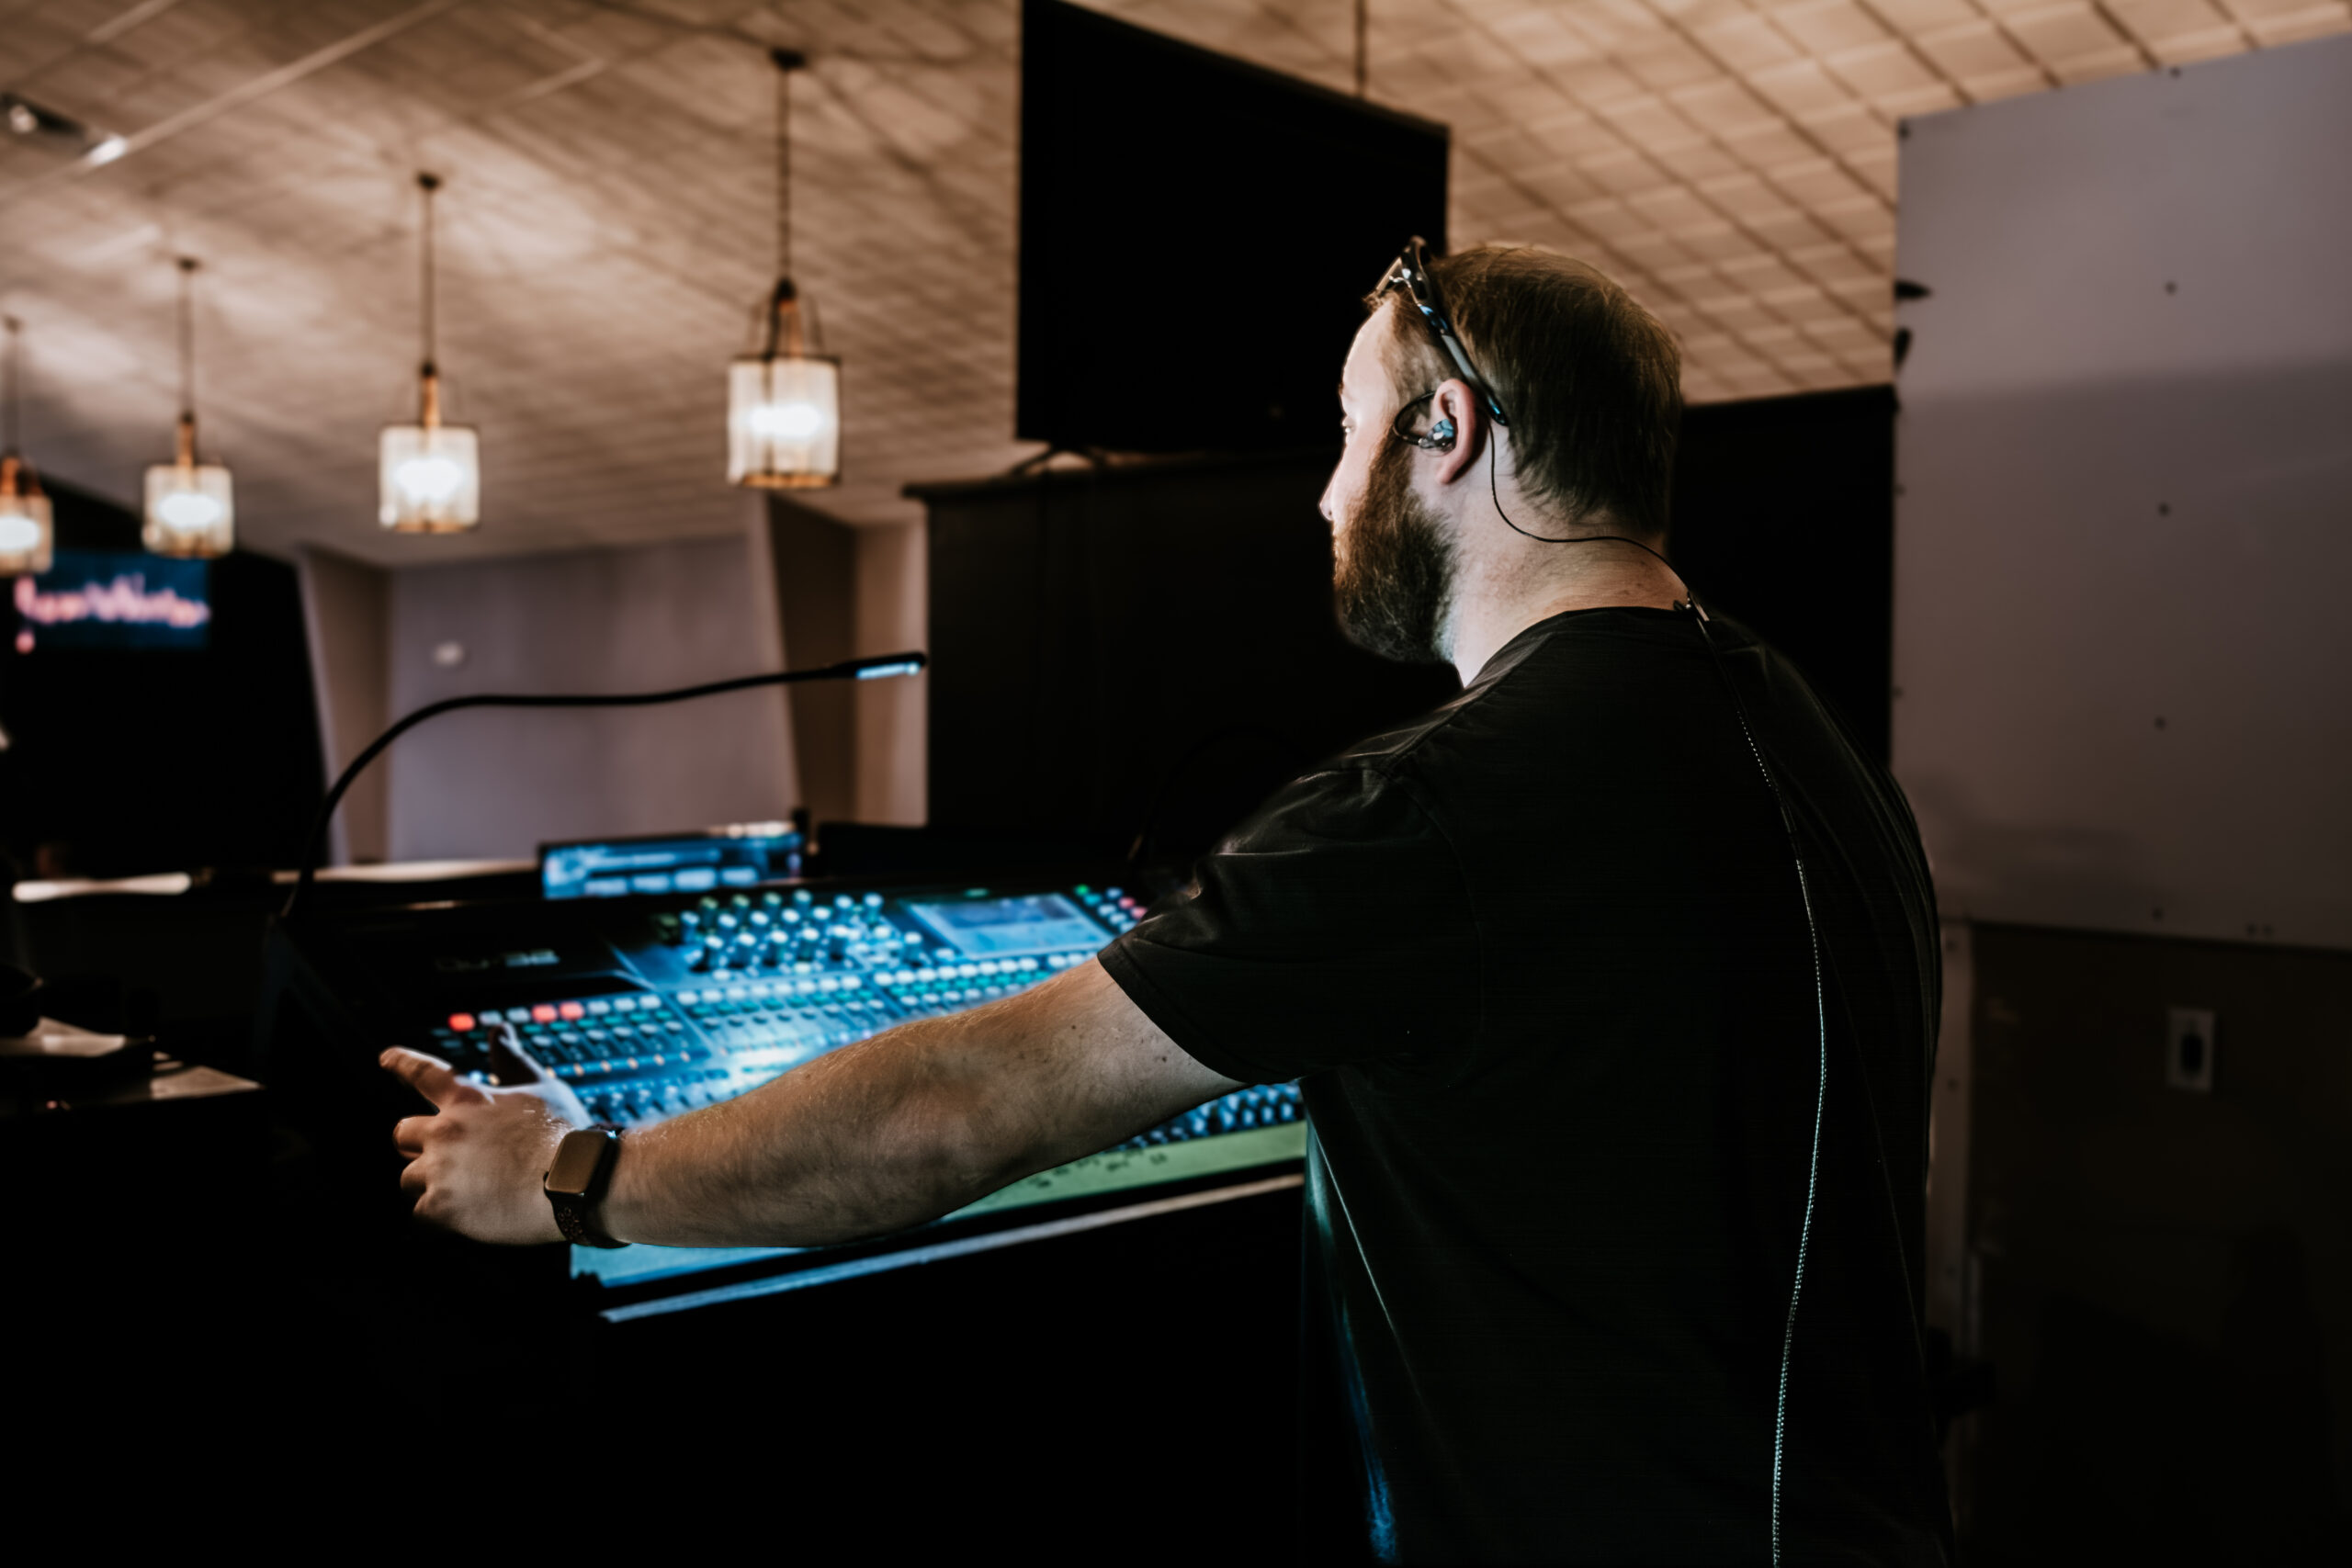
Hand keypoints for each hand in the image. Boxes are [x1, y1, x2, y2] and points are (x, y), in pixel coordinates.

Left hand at [385, 1025, 590, 1244]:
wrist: (577, 1181)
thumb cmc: (565, 1133)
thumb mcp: (542, 1087)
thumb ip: (512, 1061)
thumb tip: (498, 1031)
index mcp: (467, 1099)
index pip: (423, 1073)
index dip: (401, 1063)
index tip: (386, 1058)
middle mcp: (446, 1131)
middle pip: (402, 1134)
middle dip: (417, 1145)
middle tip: (444, 1157)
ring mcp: (441, 1170)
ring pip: (409, 1178)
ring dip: (431, 1184)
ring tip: (466, 1192)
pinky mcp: (442, 1207)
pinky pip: (421, 1214)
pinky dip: (440, 1217)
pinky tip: (468, 1214)